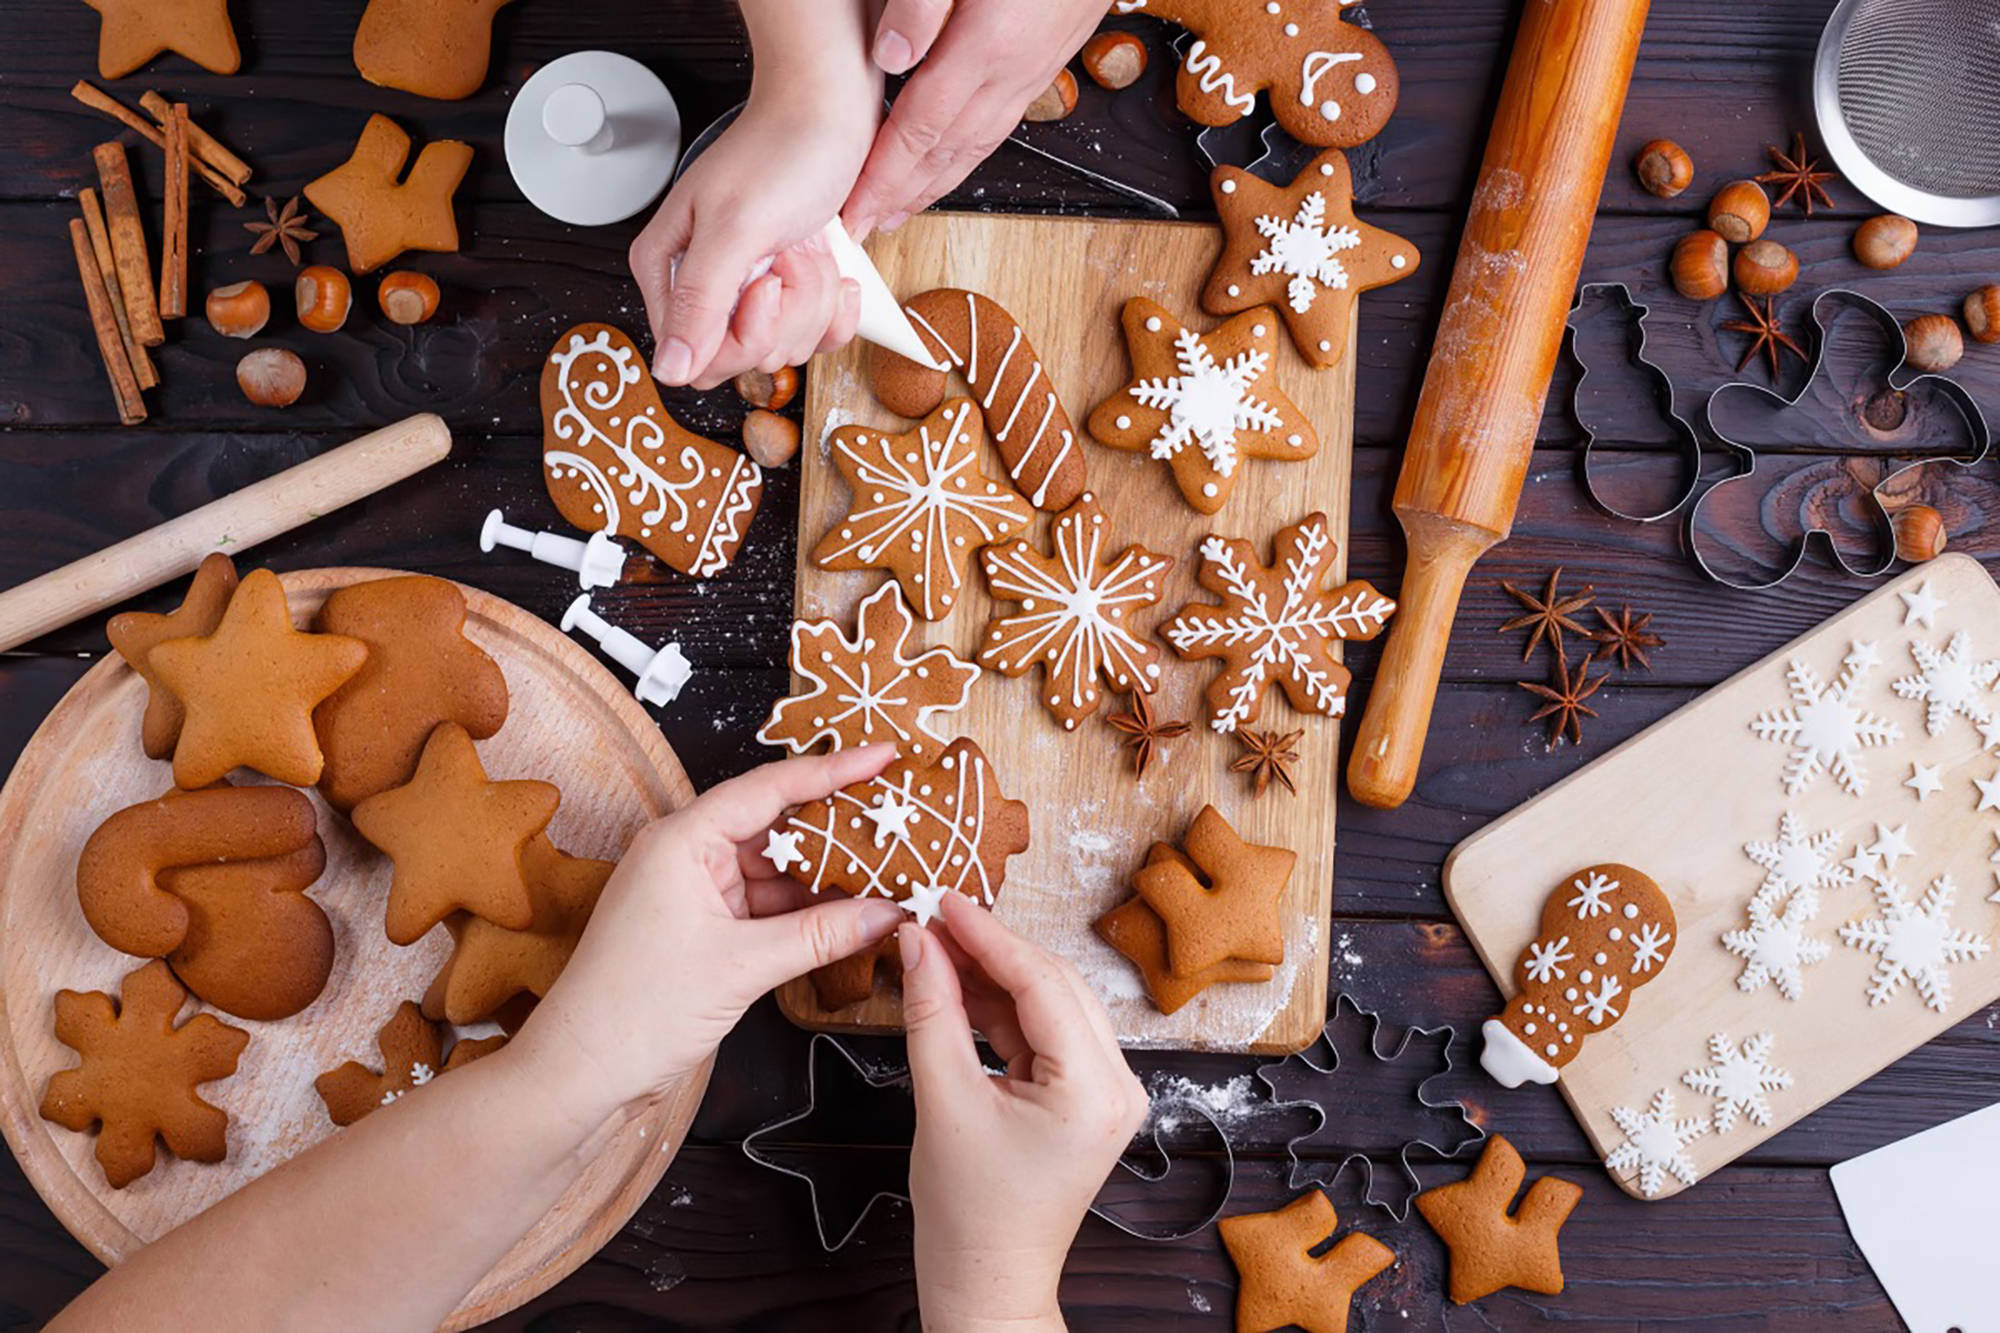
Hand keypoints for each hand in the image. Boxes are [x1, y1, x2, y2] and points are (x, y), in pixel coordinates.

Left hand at [511, 747, 906, 1126]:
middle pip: (777, 825)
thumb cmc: (635, 1010)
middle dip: (838, 827)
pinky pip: (766, 904)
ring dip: (826, 875)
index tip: (883, 756)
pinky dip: (805, 910)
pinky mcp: (703, 927)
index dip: (833, 770)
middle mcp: (687, 854)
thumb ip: (821, 935)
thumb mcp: (741, 966)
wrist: (582, 1071)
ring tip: (886, 871)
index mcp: (683, 839)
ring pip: (775, 868)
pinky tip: (849, 913)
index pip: (770, 788)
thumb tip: (886, 912)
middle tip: (897, 818)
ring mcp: (694, 891)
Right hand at [630, 98, 869, 388]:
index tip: (766, 284)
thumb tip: (669, 369)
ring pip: (784, 347)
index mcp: (668, 270)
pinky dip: (837, 307)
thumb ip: (699, 301)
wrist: (831, 111)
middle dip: (785, 313)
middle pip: (742, 358)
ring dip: (813, 298)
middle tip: (787, 254)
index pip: (695, 359)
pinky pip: (816, 337)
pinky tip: (837, 270)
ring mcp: (750, 291)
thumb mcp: (735, 228)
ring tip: (807, 246)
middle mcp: (705, 287)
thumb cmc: (782, 151)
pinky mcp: (793, 293)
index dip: (742, 336)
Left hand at [845, 0, 1106, 236]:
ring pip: (977, 145)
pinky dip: (968, 154)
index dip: (882, 176)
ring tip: (903, 207)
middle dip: (902, 196)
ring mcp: (1034, 69)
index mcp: (986, 44)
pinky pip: (1000, 124)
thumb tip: (890, 57)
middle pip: (946, 152)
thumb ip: (922, 3)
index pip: (919, 130)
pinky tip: (954, 157)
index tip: (853, 210)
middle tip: (866, 228)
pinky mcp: (1047, 58)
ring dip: (937, 183)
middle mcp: (1013, 70)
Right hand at [900, 892, 1149, 1330]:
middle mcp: (1118, 1085)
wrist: (987, 1279)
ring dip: (995, 976)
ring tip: (937, 949)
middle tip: (933, 920)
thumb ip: (932, 1012)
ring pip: (1050, 1004)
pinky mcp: (1087, 1097)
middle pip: (1054, 986)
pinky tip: (960, 988)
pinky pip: (1046, 1032)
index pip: (1042, 984)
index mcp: (1095, 1090)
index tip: (943, 902)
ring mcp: (1108, 1092)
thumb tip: (918, 942)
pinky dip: (1003, 1009)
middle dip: (991, 950)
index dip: (988, 936)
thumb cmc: (969, 1213)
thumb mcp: (942, 1100)